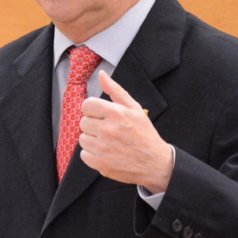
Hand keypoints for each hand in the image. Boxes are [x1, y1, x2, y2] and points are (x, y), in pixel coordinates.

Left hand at [79, 71, 173, 192]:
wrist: (154, 162)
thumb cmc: (144, 134)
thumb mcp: (134, 108)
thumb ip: (115, 90)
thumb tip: (101, 74)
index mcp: (116, 113)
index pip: (87, 105)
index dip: (93, 110)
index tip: (101, 115)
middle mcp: (107, 130)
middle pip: (83, 122)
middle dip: (93, 124)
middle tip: (107, 130)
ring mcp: (102, 148)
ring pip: (82, 138)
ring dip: (92, 139)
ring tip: (107, 141)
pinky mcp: (99, 163)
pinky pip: (83, 154)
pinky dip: (92, 154)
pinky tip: (105, 152)